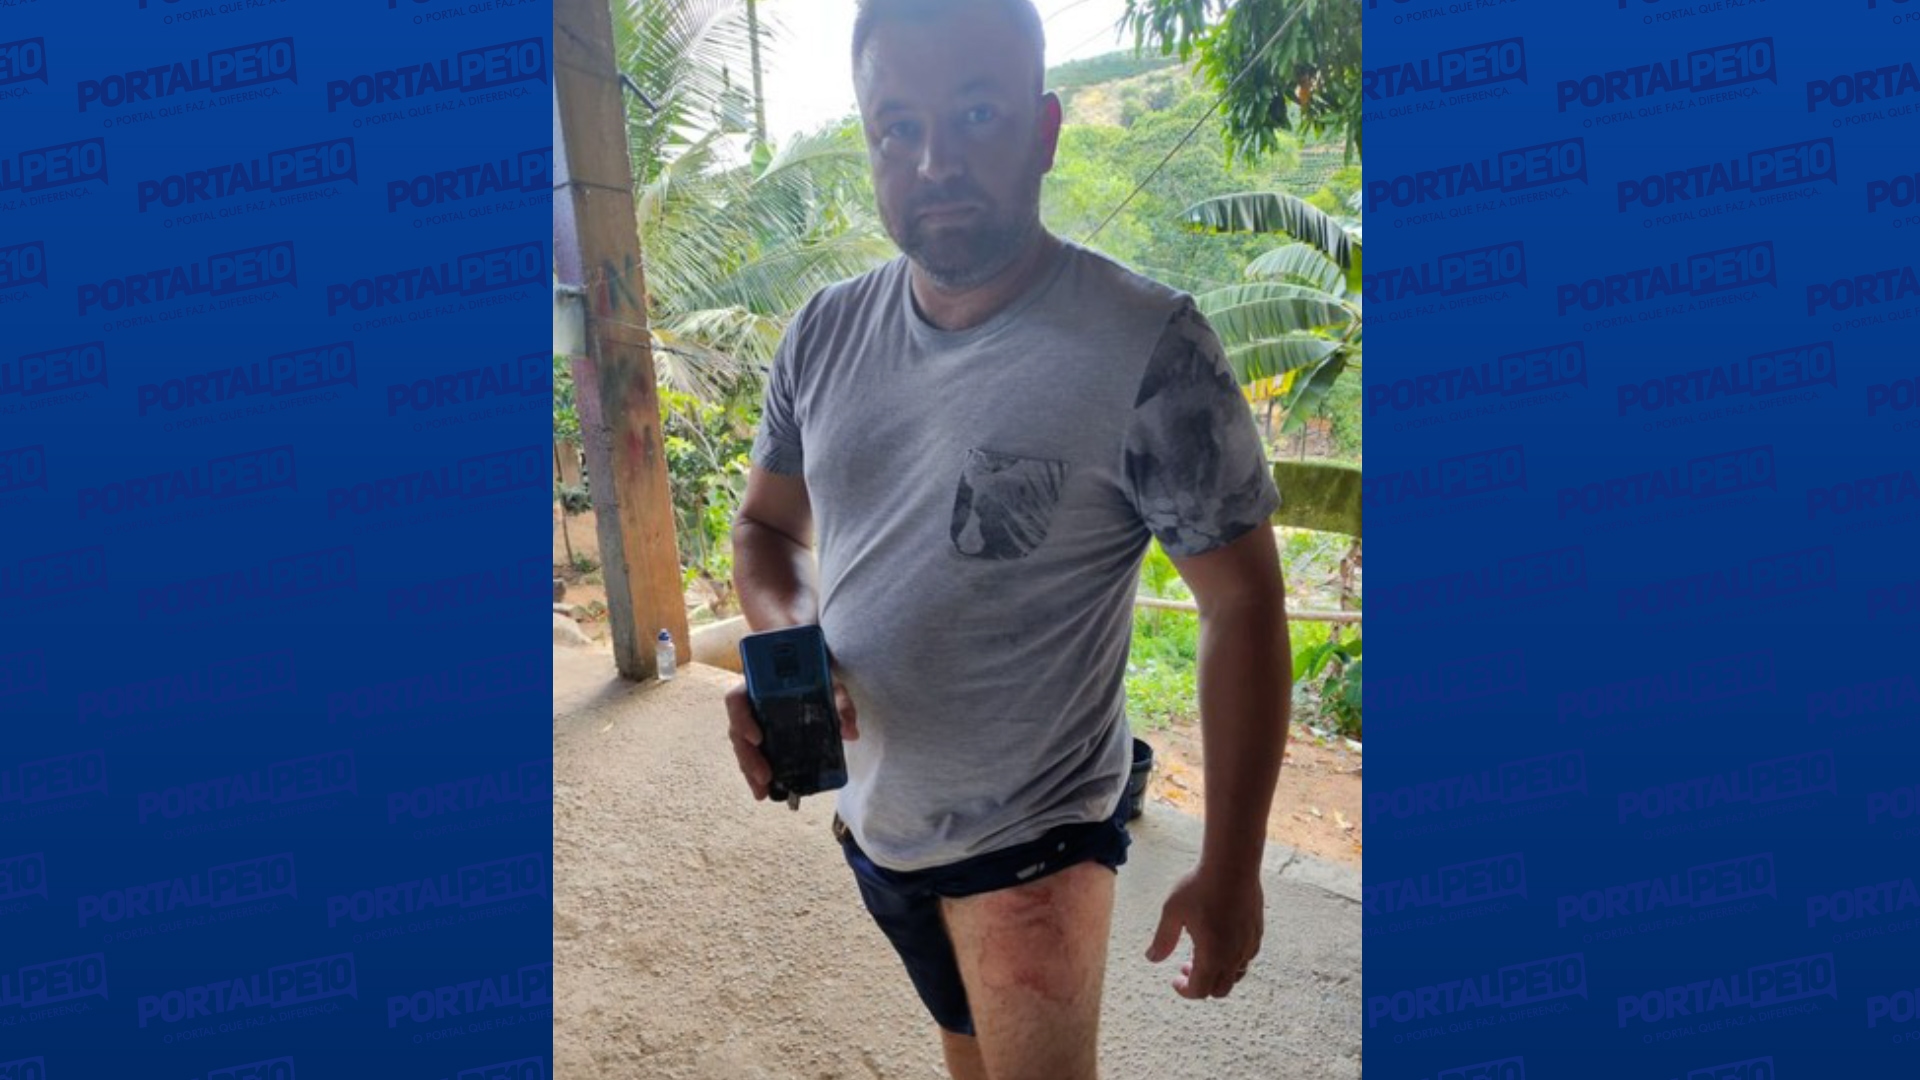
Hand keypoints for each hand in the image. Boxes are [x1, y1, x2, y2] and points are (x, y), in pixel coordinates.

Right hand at [724, 674, 858, 800]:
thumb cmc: (817, 672)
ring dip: (749, 770)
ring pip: (742, 746)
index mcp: (758, 684)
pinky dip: (755, 772)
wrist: (812, 665)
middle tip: (765, 777)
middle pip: (737, 731)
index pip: (736, 700)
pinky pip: (751, 753)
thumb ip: (840, 703)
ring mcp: (753, 719)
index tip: (758, 738)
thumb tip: (850, 733)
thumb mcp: (830, 681)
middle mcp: (750, 702)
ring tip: (762, 792)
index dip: (741, 720)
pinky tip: (764, 790)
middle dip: (748, 757)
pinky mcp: (761, 734)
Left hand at [1145, 863, 1263, 998]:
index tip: (1175, 979)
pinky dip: (1232, 960)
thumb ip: (1162, 940)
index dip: (1184, 989)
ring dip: (1218, 974)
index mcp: (1212, 956)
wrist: (1232, 865)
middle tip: (1185, 965)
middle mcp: (1234, 956)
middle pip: (1220, 990)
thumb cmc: (1200, 886)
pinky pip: (1246, 958)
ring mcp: (1248, 945)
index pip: (1199, 990)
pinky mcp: (1257, 933)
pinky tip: (1220, 941)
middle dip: (1201, 985)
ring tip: (1202, 954)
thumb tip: (1152, 959)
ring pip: (1236, 975)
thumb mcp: (1172, 912)